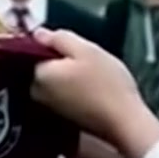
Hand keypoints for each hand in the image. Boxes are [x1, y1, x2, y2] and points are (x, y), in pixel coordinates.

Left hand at [32, 30, 158, 157]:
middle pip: (43, 66)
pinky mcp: (62, 118)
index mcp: (39, 74)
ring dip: (67, 74)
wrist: (124, 123)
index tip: (74, 45)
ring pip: (54, 80)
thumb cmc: (107, 83)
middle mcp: (36, 93)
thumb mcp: (86, 50)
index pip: (34, 50)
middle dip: (59, 60)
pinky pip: (61, 94)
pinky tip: (90, 89)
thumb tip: (38, 33)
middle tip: (86, 59)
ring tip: (92, 75)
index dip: (53, 44)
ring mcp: (49, 108)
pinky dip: (72, 89)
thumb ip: (59, 39)